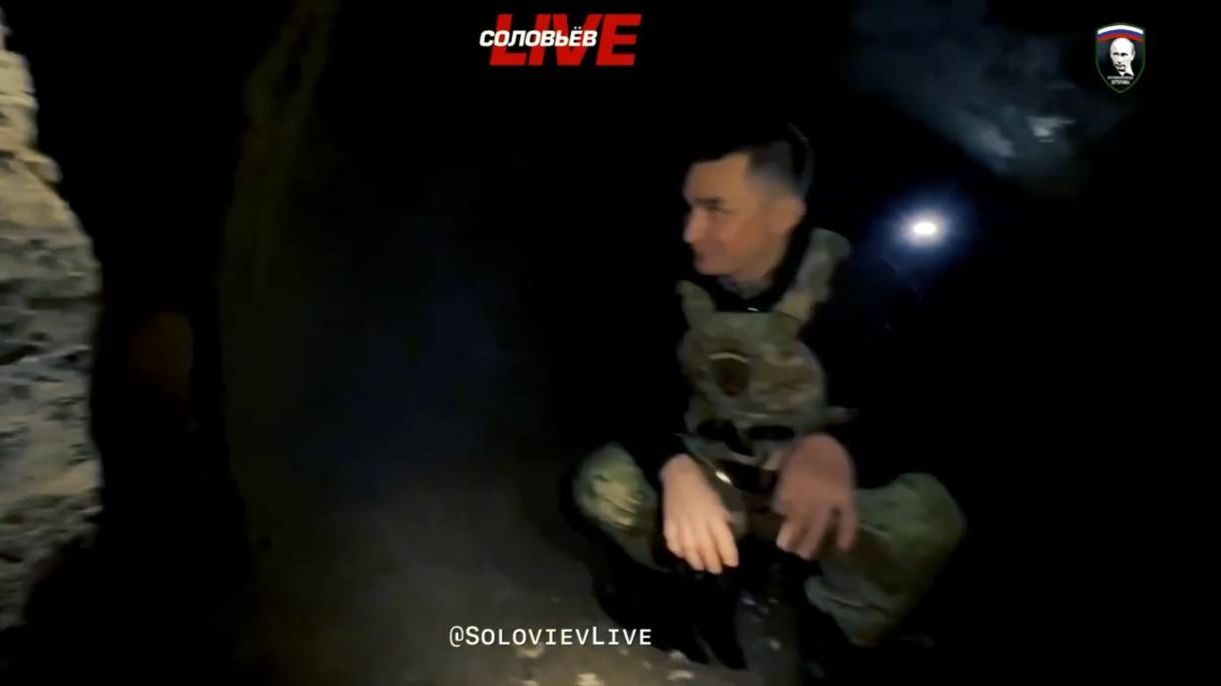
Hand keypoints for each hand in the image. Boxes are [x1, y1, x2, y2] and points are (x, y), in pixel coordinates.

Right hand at [660, 454, 738, 573]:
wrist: (678, 474)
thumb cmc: (703, 486)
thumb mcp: (720, 500)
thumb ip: (724, 518)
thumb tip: (729, 534)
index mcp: (714, 515)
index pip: (724, 540)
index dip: (729, 555)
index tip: (732, 564)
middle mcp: (699, 522)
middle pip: (707, 548)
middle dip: (713, 562)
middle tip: (716, 570)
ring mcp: (682, 524)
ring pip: (690, 549)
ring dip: (696, 561)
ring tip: (700, 567)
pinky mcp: (668, 523)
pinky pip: (673, 543)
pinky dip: (678, 552)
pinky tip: (683, 555)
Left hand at [772, 434, 857, 558]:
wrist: (836, 438)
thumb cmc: (805, 447)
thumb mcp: (783, 454)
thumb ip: (772, 470)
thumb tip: (763, 485)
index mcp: (792, 481)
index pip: (780, 504)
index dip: (778, 514)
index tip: (776, 523)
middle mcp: (809, 494)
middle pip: (798, 520)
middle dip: (791, 537)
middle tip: (785, 549)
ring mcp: (829, 498)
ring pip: (819, 525)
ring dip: (812, 542)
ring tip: (805, 555)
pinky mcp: (847, 499)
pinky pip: (849, 520)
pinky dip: (846, 534)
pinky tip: (842, 548)